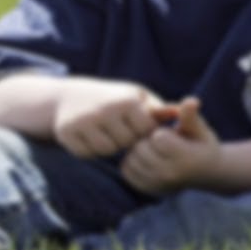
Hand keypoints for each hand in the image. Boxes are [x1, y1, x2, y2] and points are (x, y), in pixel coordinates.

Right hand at [53, 78, 170, 157]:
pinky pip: (87, 153)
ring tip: (102, 131)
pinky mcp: (66, 132)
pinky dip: (89, 149)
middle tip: (115, 127)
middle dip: (123, 139)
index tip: (132, 122)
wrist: (66, 96)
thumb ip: (157, 108)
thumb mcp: (134, 96)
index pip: (146, 132)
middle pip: (126, 143)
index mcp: (126, 100)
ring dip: (107, 145)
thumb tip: (184, 112)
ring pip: (107, 151)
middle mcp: (105, 110)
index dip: (140, 130)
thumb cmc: (109, 97)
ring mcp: (84, 121)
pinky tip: (87, 136)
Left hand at [120, 97, 220, 194]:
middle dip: (147, 141)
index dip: (160, 132)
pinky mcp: (147, 189)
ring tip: (153, 151)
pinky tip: (146, 159)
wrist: (205, 173)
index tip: (169, 134)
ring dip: (138, 151)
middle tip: (159, 142)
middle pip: (141, 149)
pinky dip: (132, 163)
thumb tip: (190, 101)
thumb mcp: (199, 129)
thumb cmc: (201, 144)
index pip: (158, 138)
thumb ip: (190, 115)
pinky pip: (126, 171)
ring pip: (131, 159)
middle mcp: (170, 175)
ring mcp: (158, 185)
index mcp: (185, 159)